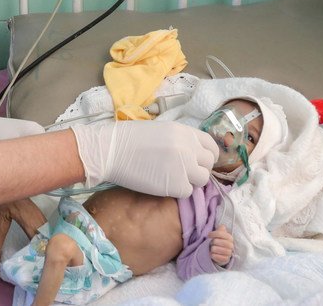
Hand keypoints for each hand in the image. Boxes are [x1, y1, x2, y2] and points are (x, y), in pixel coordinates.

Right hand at [70, 119, 218, 196]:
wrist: (111, 151)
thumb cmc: (129, 139)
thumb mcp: (161, 130)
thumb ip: (180, 140)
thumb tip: (192, 154)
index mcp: (185, 132)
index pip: (211, 146)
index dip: (206, 156)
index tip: (199, 162)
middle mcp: (189, 148)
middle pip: (208, 164)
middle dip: (198, 169)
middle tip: (182, 173)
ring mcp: (185, 167)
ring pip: (201, 180)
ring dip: (189, 181)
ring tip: (171, 179)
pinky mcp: (176, 185)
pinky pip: (187, 192)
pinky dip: (176, 191)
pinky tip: (162, 184)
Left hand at [209, 225, 233, 266]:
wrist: (220, 253)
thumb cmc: (219, 242)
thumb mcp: (220, 235)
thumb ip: (220, 230)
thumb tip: (222, 226)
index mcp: (229, 237)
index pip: (220, 233)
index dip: (213, 234)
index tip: (208, 235)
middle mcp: (231, 245)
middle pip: (217, 241)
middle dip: (212, 242)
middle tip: (211, 243)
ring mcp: (229, 253)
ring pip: (217, 249)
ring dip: (212, 249)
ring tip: (212, 249)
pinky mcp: (226, 259)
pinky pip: (218, 257)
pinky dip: (213, 255)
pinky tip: (212, 254)